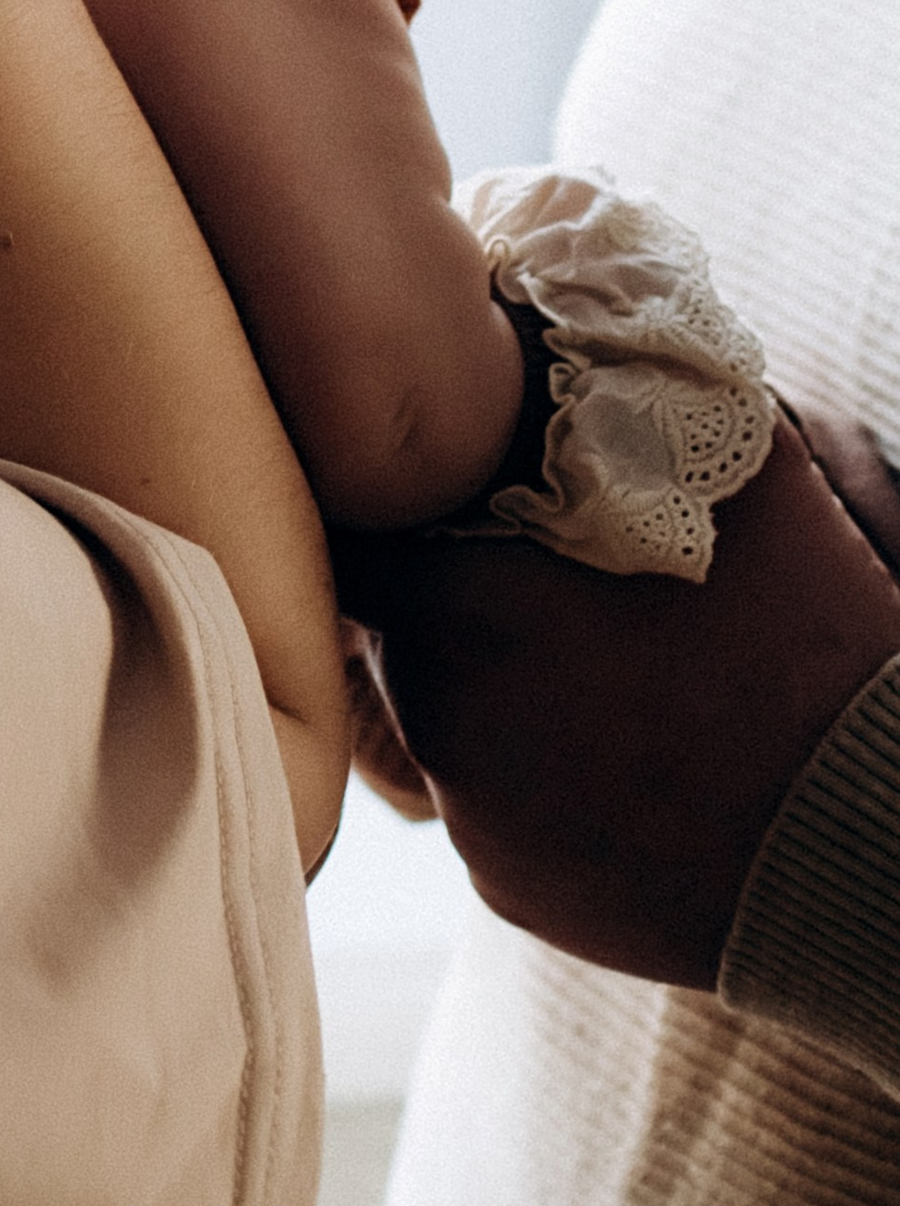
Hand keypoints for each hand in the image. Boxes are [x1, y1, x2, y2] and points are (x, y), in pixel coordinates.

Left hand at [340, 414, 899, 985]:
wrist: (862, 841)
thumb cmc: (809, 639)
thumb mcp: (732, 477)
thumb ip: (619, 399)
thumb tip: (551, 323)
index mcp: (458, 594)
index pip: (357, 532)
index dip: (394, 508)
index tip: (438, 499)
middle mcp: (436, 704)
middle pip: (404, 624)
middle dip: (459, 600)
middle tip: (558, 593)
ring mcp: (468, 804)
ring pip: (450, 716)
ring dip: (504, 690)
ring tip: (617, 683)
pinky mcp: (504, 882)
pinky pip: (497, 807)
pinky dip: (543, 783)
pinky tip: (633, 768)